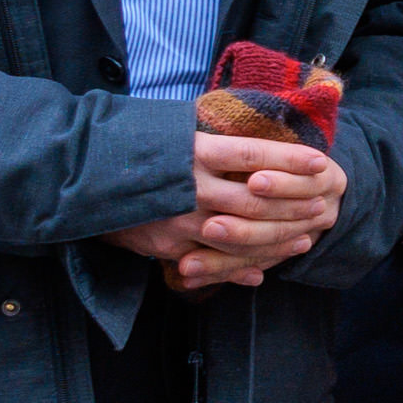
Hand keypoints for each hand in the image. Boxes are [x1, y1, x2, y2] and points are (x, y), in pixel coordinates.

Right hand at [109, 131, 344, 291]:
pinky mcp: (169, 246)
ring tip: (308, 234)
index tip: (320, 160)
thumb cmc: (134, 148)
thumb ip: (212, 143)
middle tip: (323, 203)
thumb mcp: (172, 134)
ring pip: (242, 234)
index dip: (289, 158)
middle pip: (257, 198)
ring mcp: (180, 219)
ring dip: (279, 237)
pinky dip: (244, 265)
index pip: (253, 152)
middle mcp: (190, 185)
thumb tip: (256, 153)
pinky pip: (215, 260)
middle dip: (294, 203)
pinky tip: (266, 268)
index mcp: (192, 150)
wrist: (79, 177)